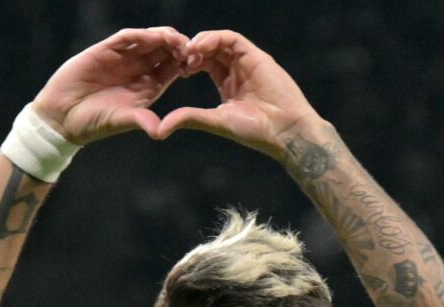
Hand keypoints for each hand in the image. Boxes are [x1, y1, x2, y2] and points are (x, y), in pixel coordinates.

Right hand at [32, 27, 188, 144]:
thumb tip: (161, 132)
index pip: (172, 68)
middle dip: (179, 46)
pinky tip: (152, 36)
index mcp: (148, 86)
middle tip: (190, 47)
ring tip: (175, 40)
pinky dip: (140, 35)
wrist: (61, 116)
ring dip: (163, 37)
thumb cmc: (93, 123)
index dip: (185, 63)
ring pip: (149, 39)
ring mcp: (122, 58)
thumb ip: (141, 121)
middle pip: (165, 50)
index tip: (196, 62)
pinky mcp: (105, 50)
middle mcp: (138, 69)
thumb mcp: (121, 121)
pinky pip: (127, 37)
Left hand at [154, 31, 321, 158]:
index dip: (186, 62)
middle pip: (209, 49)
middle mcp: (236, 70)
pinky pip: (232, 39)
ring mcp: (246, 62)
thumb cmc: (254, 131)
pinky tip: (200, 48)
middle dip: (191, 50)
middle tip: (177, 58)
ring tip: (187, 52)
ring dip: (200, 42)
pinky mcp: (256, 56)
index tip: (173, 70)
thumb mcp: (216, 121)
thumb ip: (190, 117)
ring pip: (219, 41)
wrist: (283, 131)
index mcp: (226, 83)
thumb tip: (159, 128)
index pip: (202, 63)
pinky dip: (215, 38)